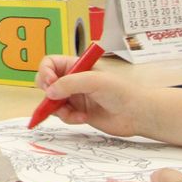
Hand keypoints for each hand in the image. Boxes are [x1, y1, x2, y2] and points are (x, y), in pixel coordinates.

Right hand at [35, 59, 152, 136]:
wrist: (137, 114)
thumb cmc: (121, 91)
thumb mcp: (93, 81)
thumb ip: (69, 84)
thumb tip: (49, 92)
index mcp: (77, 66)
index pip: (50, 63)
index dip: (45, 72)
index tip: (49, 83)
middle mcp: (74, 80)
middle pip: (47, 83)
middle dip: (48, 93)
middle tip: (54, 100)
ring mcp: (76, 97)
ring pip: (53, 102)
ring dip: (59, 109)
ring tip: (73, 113)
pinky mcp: (79, 112)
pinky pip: (63, 115)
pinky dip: (69, 118)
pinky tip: (82, 118)